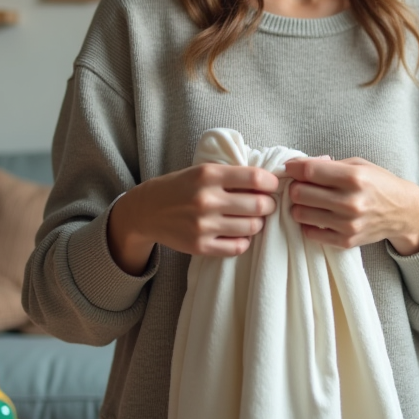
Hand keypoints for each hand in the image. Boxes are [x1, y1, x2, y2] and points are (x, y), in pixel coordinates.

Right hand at [107, 163, 279, 273]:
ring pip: (251, 227)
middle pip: (258, 205)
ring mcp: (203, 226)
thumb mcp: (202, 171)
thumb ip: (231, 174)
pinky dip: (244, 241)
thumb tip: (268, 181)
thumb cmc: (180, 187)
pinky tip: (239, 234)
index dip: (271, 183)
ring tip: (251, 219)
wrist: (146, 211)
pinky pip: (237, 247)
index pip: (255, 178)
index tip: (272, 186)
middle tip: (266, 204)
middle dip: (268, 205)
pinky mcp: (200, 246)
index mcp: (208, 175)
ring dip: (257, 223)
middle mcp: (206, 200)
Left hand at [285, 157, 418, 254]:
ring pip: (300, 214)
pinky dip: (308, 224)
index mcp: (354, 178)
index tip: (290, 167)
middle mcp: (350, 202)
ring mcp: (348, 224)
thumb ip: (327, 165)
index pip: (309, 171)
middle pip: (300, 193)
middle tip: (301, 185)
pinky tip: (318, 216)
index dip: (293, 167)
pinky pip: (310, 233)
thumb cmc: (378, 183)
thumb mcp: (357, 165)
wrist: (403, 212)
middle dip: (295, 187)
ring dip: (299, 206)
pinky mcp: (346, 241)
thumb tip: (296, 166)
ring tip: (309, 201)